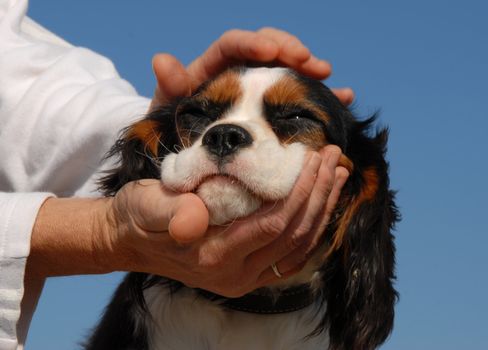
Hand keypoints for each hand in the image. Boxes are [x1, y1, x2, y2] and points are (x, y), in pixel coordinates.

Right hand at [102, 145, 347, 296]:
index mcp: (213, 256)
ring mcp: (244, 276)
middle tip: (335, 157)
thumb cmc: (138, 217)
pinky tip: (321, 202)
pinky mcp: (248, 271)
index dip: (301, 191)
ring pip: (298, 246)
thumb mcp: (144, 206)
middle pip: (294, 235)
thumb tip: (196, 215)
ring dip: (323, 209)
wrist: (130, 240)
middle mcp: (235, 274)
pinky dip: (311, 227)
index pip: (273, 224)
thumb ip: (168, 211)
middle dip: (320, 194)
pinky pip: (291, 254)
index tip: (315, 157)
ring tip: (338, 174)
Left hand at [150, 27, 353, 109]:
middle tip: (311, 64)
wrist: (183, 149)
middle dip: (291, 52)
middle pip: (269, 49)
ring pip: (288, 70)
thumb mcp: (169, 106)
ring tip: (332, 81)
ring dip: (311, 72)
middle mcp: (240, 71)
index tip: (270, 51)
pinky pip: (298, 96)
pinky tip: (343, 99)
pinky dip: (319, 96)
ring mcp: (258, 89)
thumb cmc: (173, 125)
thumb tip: (162, 60)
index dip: (253, 43)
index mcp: (214, 66)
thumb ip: (171, 86)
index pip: (234, 44)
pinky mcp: (271, 108)